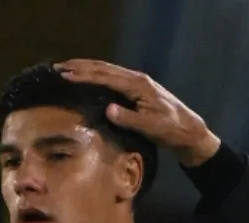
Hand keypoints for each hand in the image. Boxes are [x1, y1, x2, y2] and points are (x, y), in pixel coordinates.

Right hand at [52, 59, 221, 166]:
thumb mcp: (151, 127)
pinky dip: (98, 74)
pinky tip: (89, 76)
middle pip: (104, 68)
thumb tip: (108, 110)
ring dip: (87, 68)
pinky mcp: (138, 89)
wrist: (189, 131)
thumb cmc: (172, 130)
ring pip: (108, 70)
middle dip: (81, 66)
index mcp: (138, 85)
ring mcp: (138, 82)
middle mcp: (137, 79)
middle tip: (58, 67)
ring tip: (68, 68)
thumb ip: (129, 119)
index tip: (65, 75)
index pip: (106, 77)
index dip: (84, 76)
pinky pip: (114, 77)